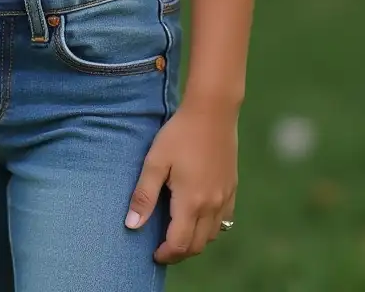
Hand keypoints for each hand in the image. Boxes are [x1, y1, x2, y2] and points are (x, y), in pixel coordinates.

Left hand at [125, 102, 237, 263]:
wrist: (212, 111)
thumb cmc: (179, 134)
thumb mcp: (155, 161)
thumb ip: (143, 195)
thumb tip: (131, 226)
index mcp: (191, 202)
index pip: (179, 244)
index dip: (165, 254)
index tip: (153, 253)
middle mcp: (212, 205)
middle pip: (197, 245)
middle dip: (179, 252)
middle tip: (162, 247)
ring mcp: (225, 197)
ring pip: (212, 235)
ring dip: (195, 241)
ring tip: (178, 232)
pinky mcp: (232, 187)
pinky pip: (224, 220)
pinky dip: (211, 227)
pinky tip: (199, 215)